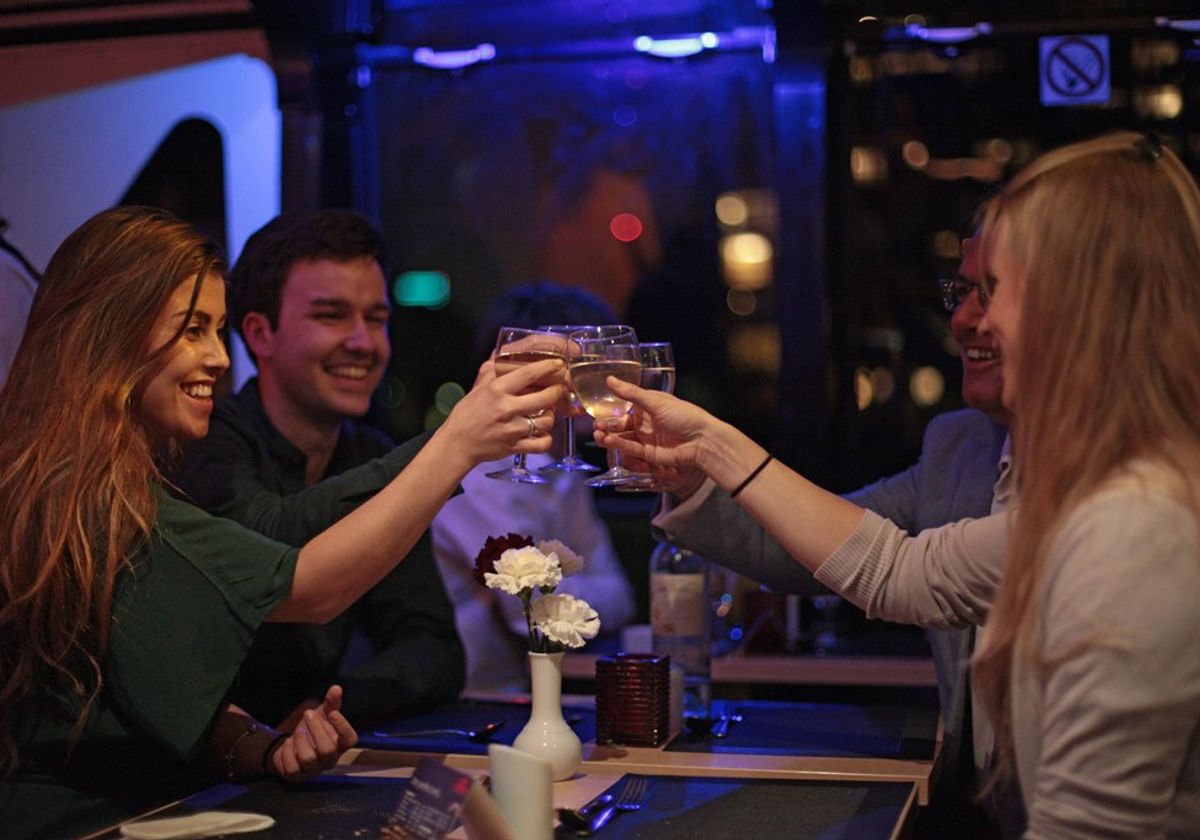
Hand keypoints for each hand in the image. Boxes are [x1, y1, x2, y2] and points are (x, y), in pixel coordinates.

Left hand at [266, 685, 357, 782]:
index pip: (350, 740)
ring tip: (297, 729)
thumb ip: (331, 702)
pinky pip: (292, 767)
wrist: (293, 745)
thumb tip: (336, 688)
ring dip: (301, 740)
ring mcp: (313, 770)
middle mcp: (330, 760)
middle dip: (316, 730)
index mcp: (340, 744)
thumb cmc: (313, 729)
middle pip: (328, 750)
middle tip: (308, 714)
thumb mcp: (323, 714)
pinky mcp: (297, 776)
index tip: (333, 713)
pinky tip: (289, 743)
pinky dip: (288, 752)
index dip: (343, 727)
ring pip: (309, 758)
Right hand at [438, 357, 565, 464]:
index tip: (559, 365)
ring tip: (547, 412)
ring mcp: (512, 430)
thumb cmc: (467, 414)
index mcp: (496, 390)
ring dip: (551, 416)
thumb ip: (491, 370)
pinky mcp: (515, 447)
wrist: (458, 444)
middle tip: (559, 390)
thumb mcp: (477, 388)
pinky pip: (542, 444)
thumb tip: (500, 352)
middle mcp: (506, 408)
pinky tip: (542, 434)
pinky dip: (546, 439)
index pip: (528, 374)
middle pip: (545, 397)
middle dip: (557, 392)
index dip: (547, 367)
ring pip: (546, 421)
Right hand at [592, 377, 711, 498]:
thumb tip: (610, 380)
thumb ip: (631, 393)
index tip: (596, 410)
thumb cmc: (685, 416)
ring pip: (623, 438)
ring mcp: (647, 439)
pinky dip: (619, 445)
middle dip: (608, 425)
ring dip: (610, 436)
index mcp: (649, 406)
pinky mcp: (649, 454)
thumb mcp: (656, 401)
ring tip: (599, 434)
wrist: (702, 441)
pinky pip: (631, 449)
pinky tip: (608, 441)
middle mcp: (646, 422)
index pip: (625, 407)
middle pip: (621, 424)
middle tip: (595, 425)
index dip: (610, 409)